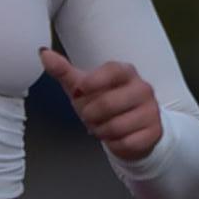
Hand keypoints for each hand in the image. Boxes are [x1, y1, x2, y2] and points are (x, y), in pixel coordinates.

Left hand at [39, 48, 162, 163]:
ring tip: (102, 127)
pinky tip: (116, 138)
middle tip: (90, 116)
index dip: (94, 81)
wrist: (131, 128)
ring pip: (116, 126)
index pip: (112, 70)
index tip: (79, 91)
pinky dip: (115, 145)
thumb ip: (63, 70)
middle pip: (109, 103)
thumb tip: (43, 54)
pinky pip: (127, 142)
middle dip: (90, 115)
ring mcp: (151, 110)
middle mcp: (142, 88)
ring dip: (101, 131)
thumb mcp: (82, 87)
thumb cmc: (104, 102)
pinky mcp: (155, 131)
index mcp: (125, 72)